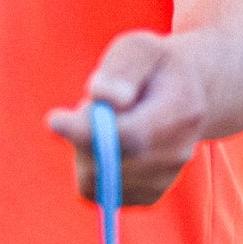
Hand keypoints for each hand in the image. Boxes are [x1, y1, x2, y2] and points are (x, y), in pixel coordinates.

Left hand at [46, 30, 208, 205]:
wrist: (188, 94)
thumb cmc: (154, 66)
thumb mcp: (140, 49)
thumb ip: (121, 69)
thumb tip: (104, 97)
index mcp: (180, 111)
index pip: (132, 134)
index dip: (89, 132)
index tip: (54, 120)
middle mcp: (177, 153)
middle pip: (111, 162)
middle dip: (83, 135)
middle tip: (91, 107)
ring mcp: (164, 178)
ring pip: (98, 181)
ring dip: (84, 152)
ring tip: (103, 124)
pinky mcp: (148, 194)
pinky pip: (100, 193)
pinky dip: (91, 170)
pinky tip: (107, 145)